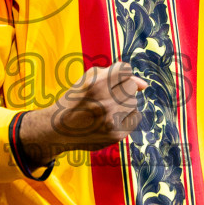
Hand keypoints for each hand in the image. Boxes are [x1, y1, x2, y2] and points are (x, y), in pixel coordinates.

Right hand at [17, 62, 145, 164]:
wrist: (58, 129)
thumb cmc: (75, 100)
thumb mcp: (88, 79)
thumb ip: (117, 74)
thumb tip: (145, 85)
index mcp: (96, 84)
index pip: (126, 70)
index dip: (117, 75)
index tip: (106, 82)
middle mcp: (105, 102)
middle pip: (132, 86)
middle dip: (120, 89)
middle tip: (104, 97)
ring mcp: (112, 120)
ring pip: (134, 102)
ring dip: (123, 103)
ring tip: (106, 109)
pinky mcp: (116, 135)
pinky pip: (136, 117)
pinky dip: (126, 116)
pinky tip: (111, 118)